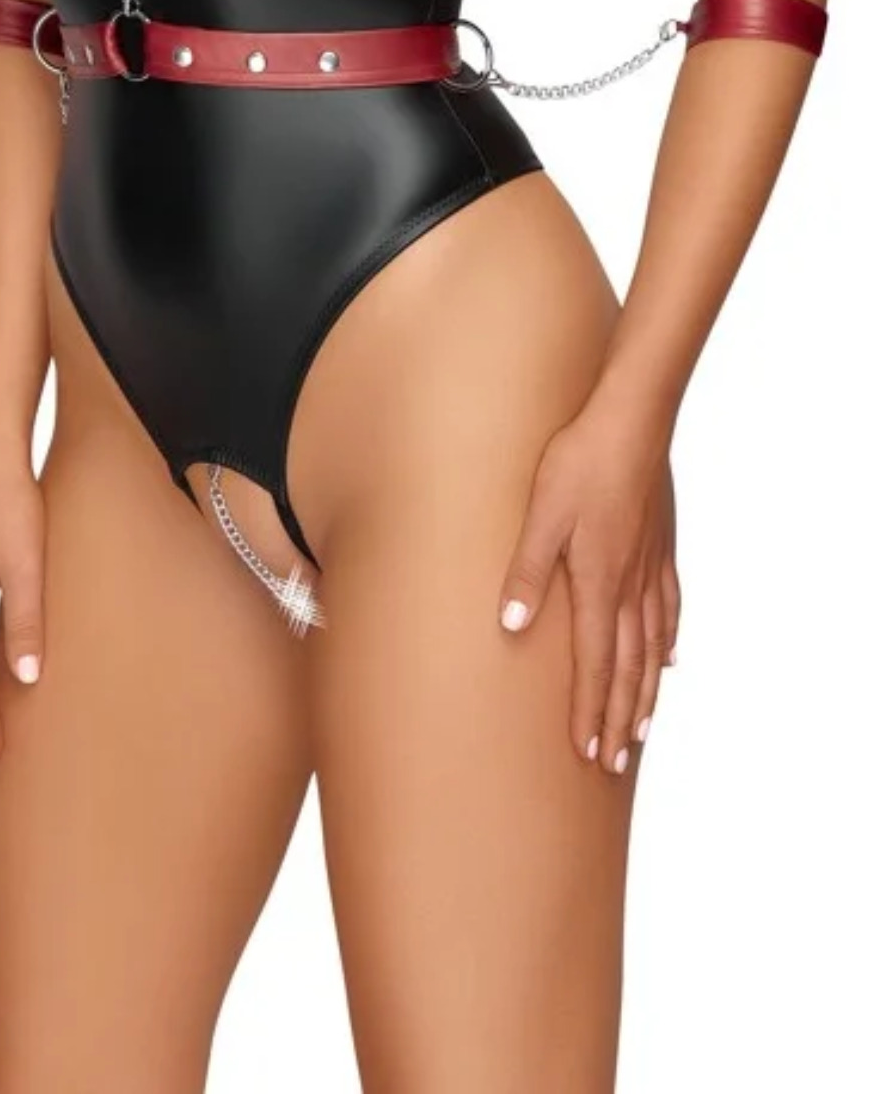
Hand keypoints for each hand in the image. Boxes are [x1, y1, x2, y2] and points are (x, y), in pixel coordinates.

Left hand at [498, 391, 680, 771]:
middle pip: (629, 667)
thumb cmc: (580, 461)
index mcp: (599, 582)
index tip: (589, 753)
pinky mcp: (662, 546)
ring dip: (646, 692)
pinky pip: (670, 609)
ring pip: (653, 646)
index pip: (595, 663)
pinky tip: (670, 658)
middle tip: (616, 761)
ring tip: (642, 729)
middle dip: (619, 718)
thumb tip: (509, 626)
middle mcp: (631, 585)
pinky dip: (669, 642)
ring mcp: (651, 567)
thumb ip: (527, 571)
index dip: (591, 711)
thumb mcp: (542, 514)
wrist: (632, 419)